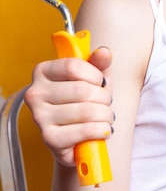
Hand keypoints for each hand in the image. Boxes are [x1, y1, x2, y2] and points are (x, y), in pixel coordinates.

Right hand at [25, 47, 113, 167]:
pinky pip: (86, 130)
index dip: (94, 75)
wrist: (77, 139)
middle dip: (104, 98)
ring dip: (105, 115)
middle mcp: (36, 93)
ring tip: (105, 117)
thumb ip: (100, 63)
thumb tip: (104, 52)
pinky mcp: (50, 138)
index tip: (100, 82)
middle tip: (105, 104)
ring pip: (87, 111)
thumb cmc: (84, 103)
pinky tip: (102, 130)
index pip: (72, 66)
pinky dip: (101, 130)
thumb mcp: (94, 79)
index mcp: (43, 72)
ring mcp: (40, 117)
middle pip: (82, 90)